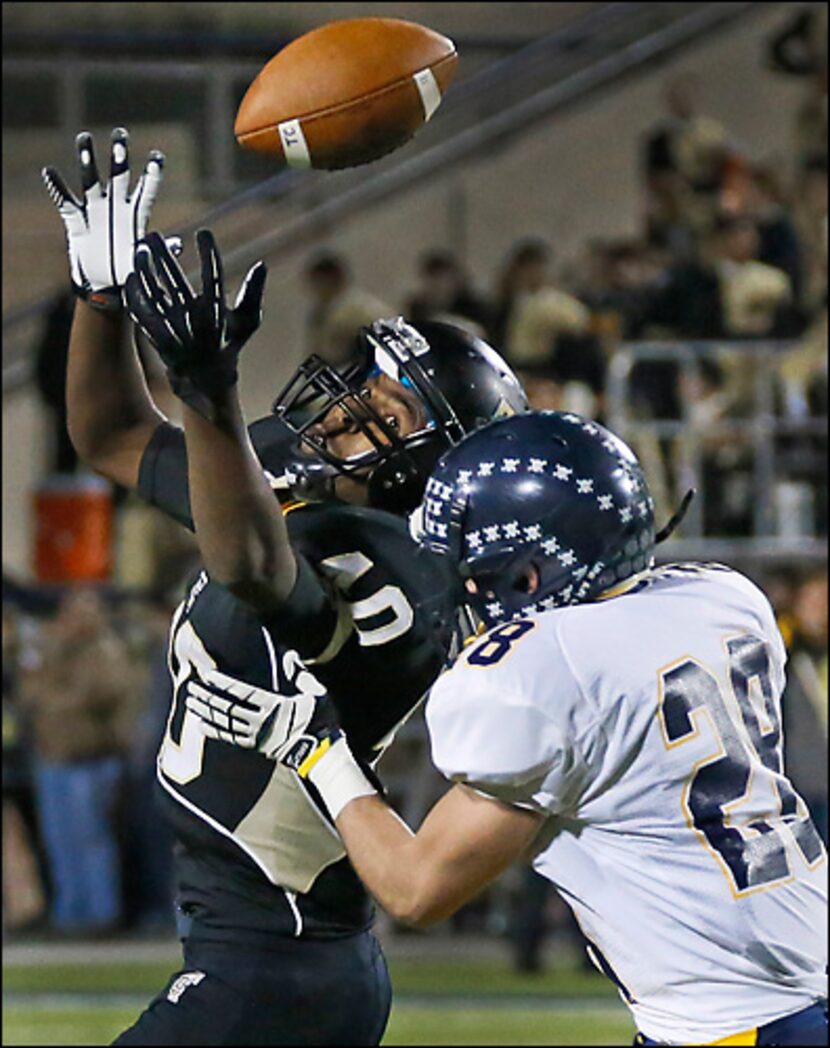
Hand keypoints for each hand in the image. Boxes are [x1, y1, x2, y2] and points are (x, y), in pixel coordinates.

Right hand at [42, 127, 165, 310]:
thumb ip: (157, 252)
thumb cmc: (129, 274)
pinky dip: (57, 187)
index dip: (152, 175)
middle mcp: (116, 207)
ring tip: (84, 137)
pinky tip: (50, 172)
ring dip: (87, 159)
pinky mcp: (76, 219)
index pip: (146, 191)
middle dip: (119, 156)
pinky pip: (65, 201)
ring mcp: (96, 210)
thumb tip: (176, 244)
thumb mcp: (145, 264)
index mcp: (136, 216)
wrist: (105, 286)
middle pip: (118, 176)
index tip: (157, 157)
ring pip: (91, 180)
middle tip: (121, 134)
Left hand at [124, 229, 266, 420]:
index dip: (210, 255)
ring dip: (145, 272)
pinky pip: (142, 314)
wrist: (208, 381)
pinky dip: (135, 296)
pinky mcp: (158, 339)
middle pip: (177, 283)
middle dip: (165, 257)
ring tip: (140, 251)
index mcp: (218, 315)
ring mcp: (174, 332)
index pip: (214, 279)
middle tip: (154, 235)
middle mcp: (195, 323)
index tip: (204, 232)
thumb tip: (262, 266)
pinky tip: (132, 278)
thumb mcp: (247, 322)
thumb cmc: (228, 345)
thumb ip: (252, 294)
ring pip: (155, 296)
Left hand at [185, 650, 375, 819]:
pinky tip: (201, 725)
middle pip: (228, 708)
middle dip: (208, 697)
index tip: (208, 675)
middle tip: (191, 688)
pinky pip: (230, 739)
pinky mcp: (256, 747)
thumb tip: (288, 653)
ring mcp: (257, 736)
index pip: (242, 693)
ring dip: (206, 713)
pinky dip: (214, 731)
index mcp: (275, 706)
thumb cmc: (321, 721)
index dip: (223, 683)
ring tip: (191, 703)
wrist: (322, 754)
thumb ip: (299, 673)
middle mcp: (262, 722)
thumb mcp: (316, 693)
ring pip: (225, 723)